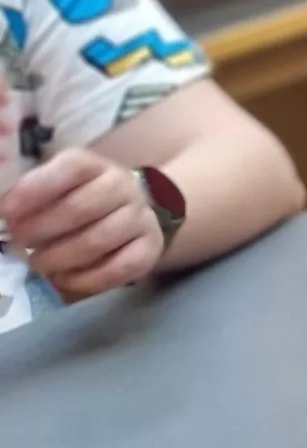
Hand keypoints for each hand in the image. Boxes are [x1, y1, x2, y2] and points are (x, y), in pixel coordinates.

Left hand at [3, 151, 164, 300]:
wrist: (132, 215)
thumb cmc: (79, 204)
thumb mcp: (56, 190)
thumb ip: (30, 198)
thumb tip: (3, 213)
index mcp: (94, 167)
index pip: (71, 168)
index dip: (37, 188)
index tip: (7, 211)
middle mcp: (123, 187)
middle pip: (81, 207)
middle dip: (41, 229)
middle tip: (18, 244)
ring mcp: (140, 218)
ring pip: (98, 240)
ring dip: (59, 258)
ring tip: (38, 264)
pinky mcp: (150, 249)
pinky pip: (119, 268)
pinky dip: (85, 279)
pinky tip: (64, 279)